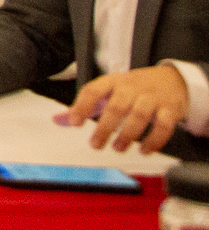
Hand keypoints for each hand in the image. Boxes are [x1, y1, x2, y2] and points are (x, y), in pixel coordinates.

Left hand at [58, 65, 190, 153]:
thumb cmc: (133, 88)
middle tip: (95, 144)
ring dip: (127, 135)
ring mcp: (151, 97)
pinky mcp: (170, 109)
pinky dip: (154, 140)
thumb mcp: (107, 91)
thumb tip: (57, 119)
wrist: (172, 79)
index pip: (93, 90)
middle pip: (116, 106)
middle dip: (105, 127)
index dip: (82, 105)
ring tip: (117, 148)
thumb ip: (85, 105)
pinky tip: (144, 150)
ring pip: (139, 115)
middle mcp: (131, 87)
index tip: (74, 123)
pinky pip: (163, 125)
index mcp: (112, 82)